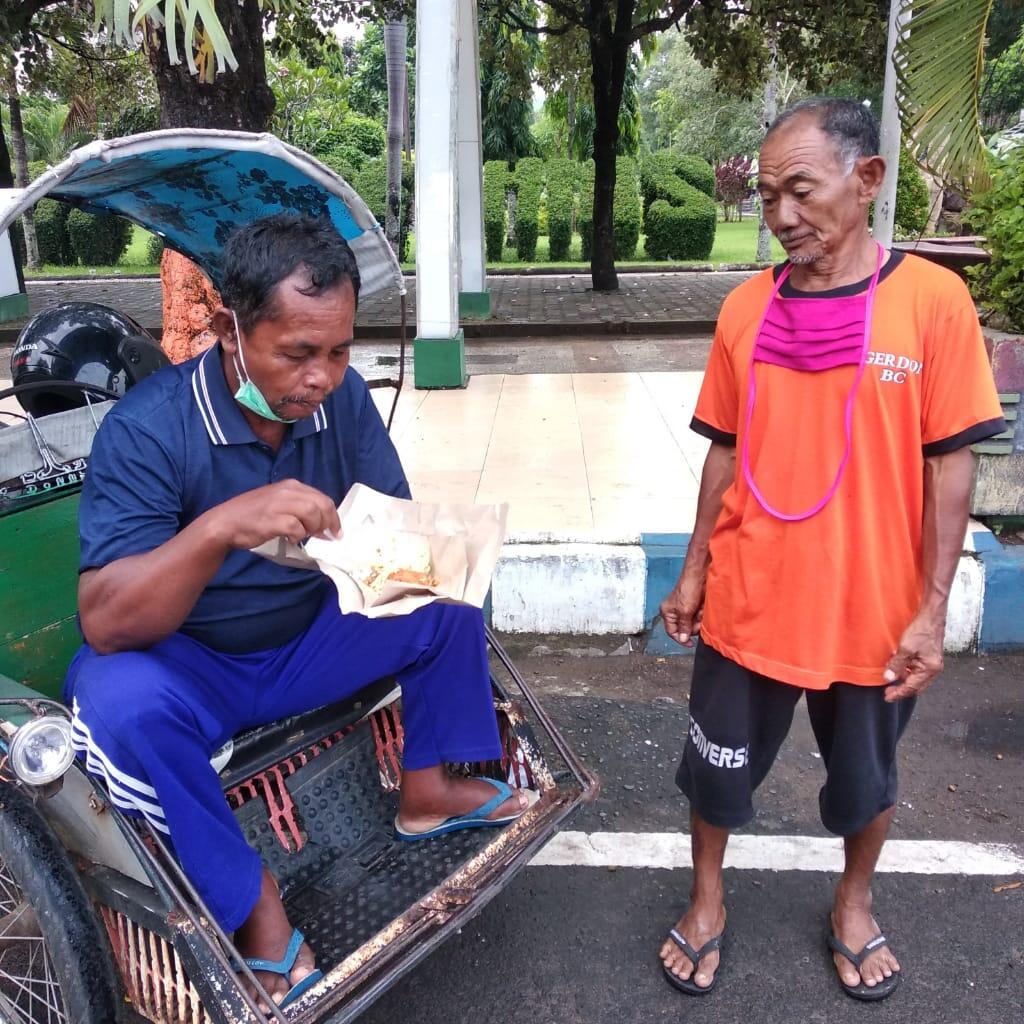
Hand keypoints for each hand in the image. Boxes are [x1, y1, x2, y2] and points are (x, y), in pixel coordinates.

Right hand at [206, 480, 340, 550]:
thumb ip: (299, 508)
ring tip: (305, 536)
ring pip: (311, 512)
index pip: (322, 498)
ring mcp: (278, 504)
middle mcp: (287, 491)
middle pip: (321, 504)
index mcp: (291, 486)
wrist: (225, 522)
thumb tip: (322, 524)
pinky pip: (296, 527)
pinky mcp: (271, 519)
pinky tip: (290, 539)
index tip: (335, 530)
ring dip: (313, 528)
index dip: (333, 516)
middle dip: (328, 522)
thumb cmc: (253, 515)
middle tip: (324, 536)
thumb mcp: (279, 503)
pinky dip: (297, 535)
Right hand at [660, 571, 705, 647]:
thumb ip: (683, 627)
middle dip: (693, 626)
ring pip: (693, 624)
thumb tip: (682, 639)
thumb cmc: (687, 588)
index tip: (690, 644)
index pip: (672, 632)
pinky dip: (702, 615)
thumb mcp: (684, 611)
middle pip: (684, 629)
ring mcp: (685, 609)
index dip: (680, 638)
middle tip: (697, 620)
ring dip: (698, 619)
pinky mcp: (694, 607)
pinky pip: (699, 618)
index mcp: (667, 613)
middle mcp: (675, 612)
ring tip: (700, 610)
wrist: (699, 576)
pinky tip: (703, 608)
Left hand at [882, 613, 944, 701]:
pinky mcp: (930, 658)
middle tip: (888, 691)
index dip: (898, 693)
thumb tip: (888, 678)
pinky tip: (898, 666)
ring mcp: (933, 664)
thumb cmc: (922, 631)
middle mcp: (934, 669)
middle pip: (916, 686)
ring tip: (891, 678)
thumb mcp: (905, 648)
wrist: (931, 617)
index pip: (912, 687)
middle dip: (902, 689)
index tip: (887, 697)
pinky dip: (907, 671)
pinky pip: (917, 670)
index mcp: (929, 669)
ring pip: (916, 678)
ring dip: (904, 679)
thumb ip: (896, 664)